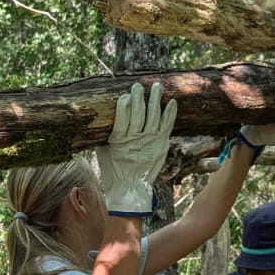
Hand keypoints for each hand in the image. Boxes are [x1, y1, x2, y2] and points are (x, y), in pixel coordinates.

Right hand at [95, 82, 176, 215]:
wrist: (130, 188)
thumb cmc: (113, 169)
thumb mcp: (103, 151)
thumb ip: (105, 133)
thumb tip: (103, 114)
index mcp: (119, 141)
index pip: (122, 117)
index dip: (124, 104)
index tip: (125, 95)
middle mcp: (135, 140)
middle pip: (138, 114)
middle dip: (138, 98)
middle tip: (138, 86)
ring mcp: (150, 141)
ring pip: (154, 116)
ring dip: (155, 99)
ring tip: (157, 86)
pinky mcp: (161, 144)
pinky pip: (167, 126)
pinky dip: (170, 114)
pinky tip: (171, 102)